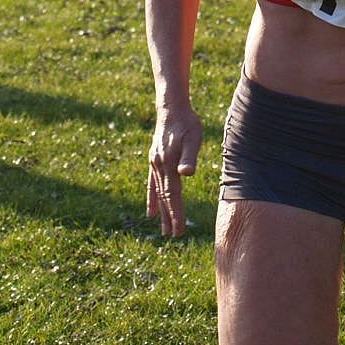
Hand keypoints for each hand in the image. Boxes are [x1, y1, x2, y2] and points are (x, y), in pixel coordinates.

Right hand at [147, 104, 202, 236]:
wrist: (171, 108)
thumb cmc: (187, 123)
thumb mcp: (193, 137)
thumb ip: (189, 156)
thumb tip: (187, 174)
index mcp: (168, 164)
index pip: (172, 195)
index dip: (176, 213)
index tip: (178, 231)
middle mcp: (159, 167)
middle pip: (165, 197)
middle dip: (169, 217)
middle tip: (173, 236)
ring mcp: (155, 164)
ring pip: (158, 193)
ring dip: (161, 212)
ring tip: (163, 230)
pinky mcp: (155, 160)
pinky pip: (152, 185)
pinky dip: (152, 199)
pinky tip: (151, 212)